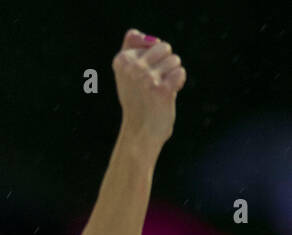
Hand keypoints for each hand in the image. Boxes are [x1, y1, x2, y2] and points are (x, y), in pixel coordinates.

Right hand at [113, 29, 185, 148]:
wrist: (140, 132)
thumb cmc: (137, 100)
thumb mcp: (128, 74)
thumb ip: (131, 49)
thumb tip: (138, 35)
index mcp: (121, 61)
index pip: (152, 42)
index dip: (154, 58)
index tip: (143, 76)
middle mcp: (132, 68)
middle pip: (165, 47)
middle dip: (165, 63)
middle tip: (153, 83)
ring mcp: (146, 78)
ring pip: (175, 60)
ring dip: (172, 75)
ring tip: (159, 91)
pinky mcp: (161, 89)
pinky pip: (180, 73)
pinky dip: (178, 84)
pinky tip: (168, 95)